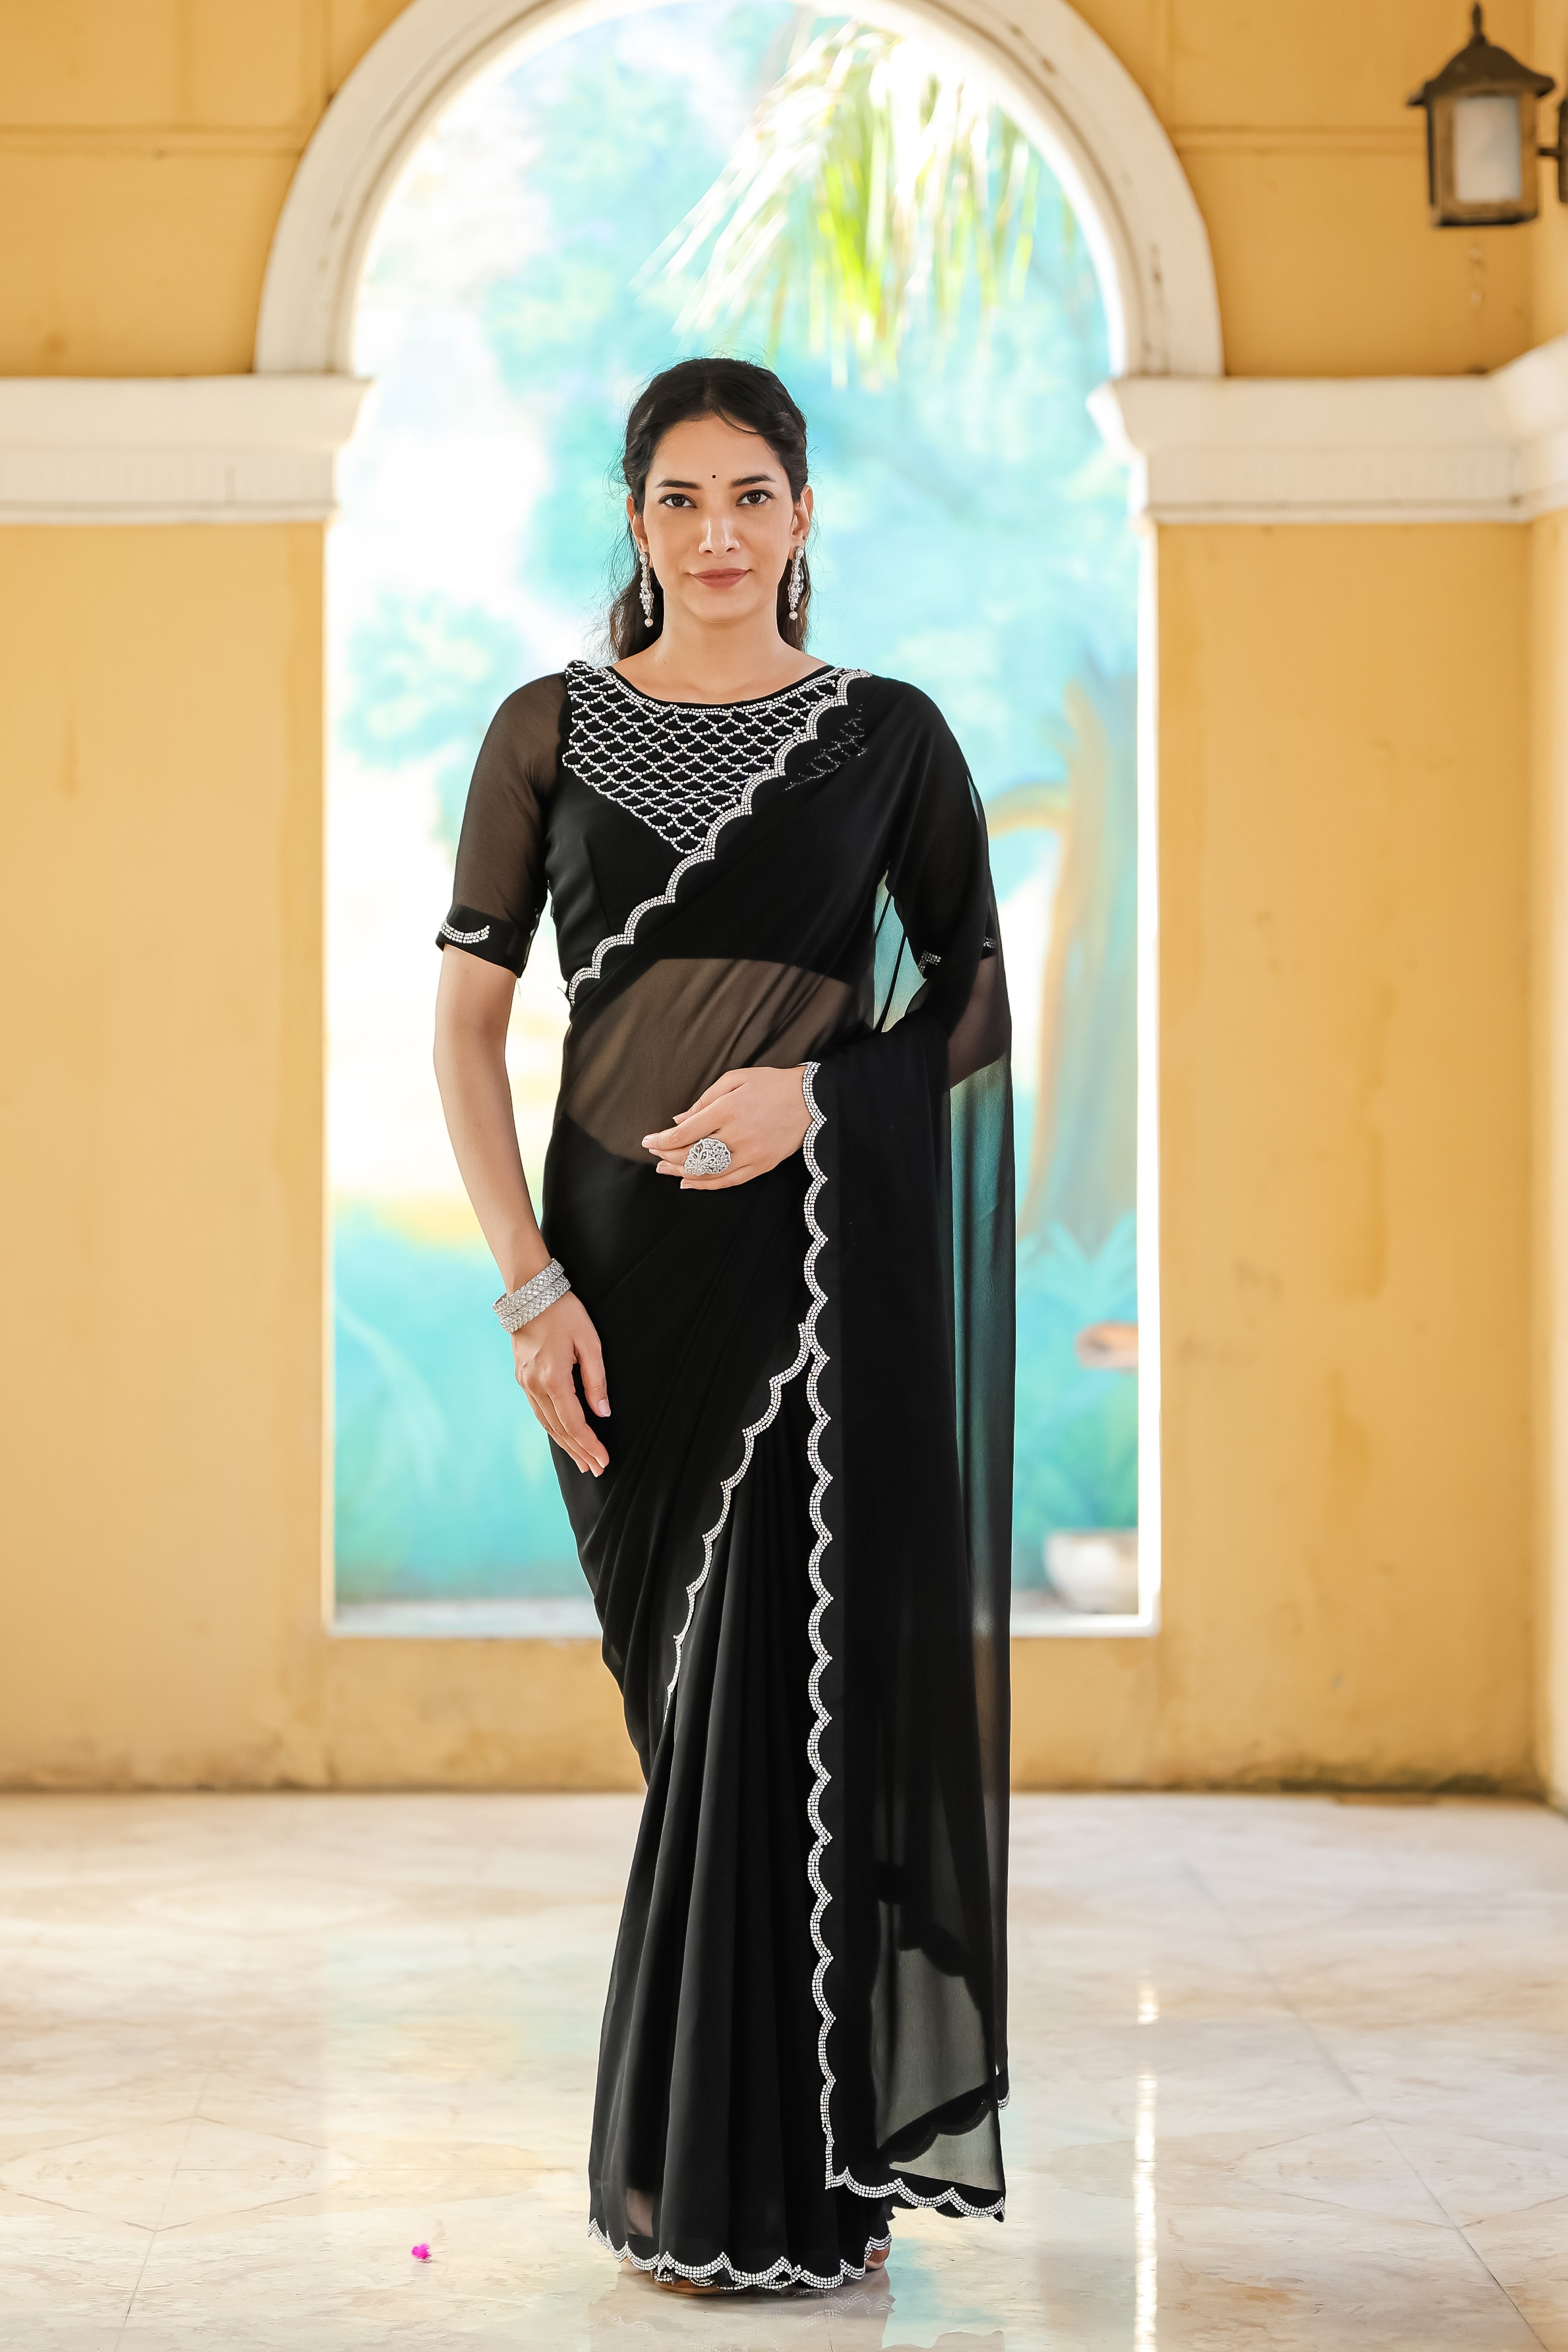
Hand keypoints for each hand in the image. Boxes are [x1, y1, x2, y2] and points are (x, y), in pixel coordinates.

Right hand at [511, 1291, 609, 1475]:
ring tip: (582, 1461)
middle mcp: (535, 1386)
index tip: (604, 1460)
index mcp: (553, 1379)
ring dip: (565, 1444)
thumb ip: (596, 1381)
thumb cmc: (565, 1313)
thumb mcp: (589, 1343)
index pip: (575, 1423)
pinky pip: (538, 1411)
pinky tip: (562, 1436)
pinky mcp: (521, 1377)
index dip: (590, 1445)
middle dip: (579, 1452)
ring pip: (546, 1424)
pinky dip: (552, 1428)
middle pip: (559, 1429)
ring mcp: (525, 1383)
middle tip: (596, 1470)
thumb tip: (603, 1414)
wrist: (530, 1293)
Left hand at [642, 1064, 810, 1189]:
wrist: (811, 1100)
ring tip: (664, 1171)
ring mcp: (750, 1153)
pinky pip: (728, 1181)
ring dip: (681, 1173)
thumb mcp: (736, 1078)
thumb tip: (679, 1119)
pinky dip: (706, 1184)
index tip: (647, 1142)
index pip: (684, 1133)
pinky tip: (689, 1183)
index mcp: (726, 1110)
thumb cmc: (770, 1084)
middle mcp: (736, 1135)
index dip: (661, 1141)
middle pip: (691, 1155)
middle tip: (654, 1156)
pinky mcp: (761, 1165)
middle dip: (667, 1157)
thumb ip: (705, 1099)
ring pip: (707, 1171)